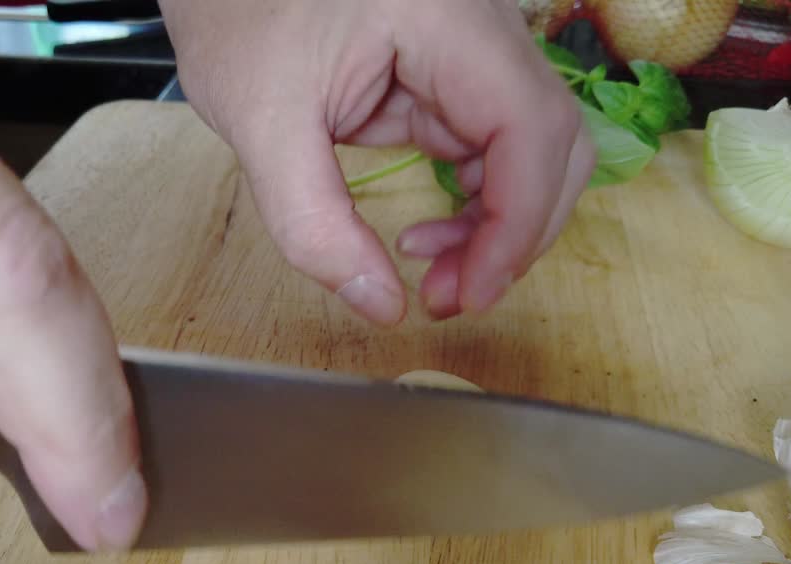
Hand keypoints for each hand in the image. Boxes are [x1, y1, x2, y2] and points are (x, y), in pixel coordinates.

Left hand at [159, 0, 595, 321]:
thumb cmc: (237, 14)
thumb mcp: (261, 124)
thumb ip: (315, 223)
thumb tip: (383, 308)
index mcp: (447, 20)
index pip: (530, 127)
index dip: (516, 224)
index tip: (470, 294)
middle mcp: (481, 27)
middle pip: (553, 140)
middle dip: (515, 232)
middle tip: (452, 296)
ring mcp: (471, 50)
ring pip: (528, 150)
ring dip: (495, 226)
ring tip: (432, 276)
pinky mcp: (448, 74)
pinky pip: (488, 147)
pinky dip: (470, 203)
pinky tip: (423, 238)